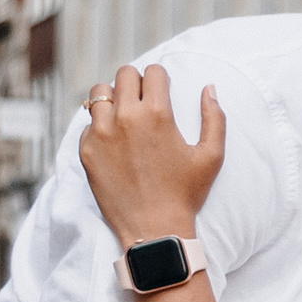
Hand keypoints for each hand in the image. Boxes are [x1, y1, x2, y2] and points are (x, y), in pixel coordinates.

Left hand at [81, 64, 225, 249]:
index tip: (162, 90)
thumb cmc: (185, 194)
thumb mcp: (211, 156)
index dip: (161, 78)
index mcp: (157, 114)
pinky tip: (114, 141)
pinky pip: (88, 123)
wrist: (153, 230)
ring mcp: (101, 133)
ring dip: (113, 98)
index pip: (153, 72)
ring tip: (124, 113)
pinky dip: (100, 125)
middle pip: (124, 75)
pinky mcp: (86, 151)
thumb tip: (209, 88)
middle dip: (136, 82)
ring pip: (99, 93)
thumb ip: (214, 117)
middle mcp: (125, 118)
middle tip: (144, 100)